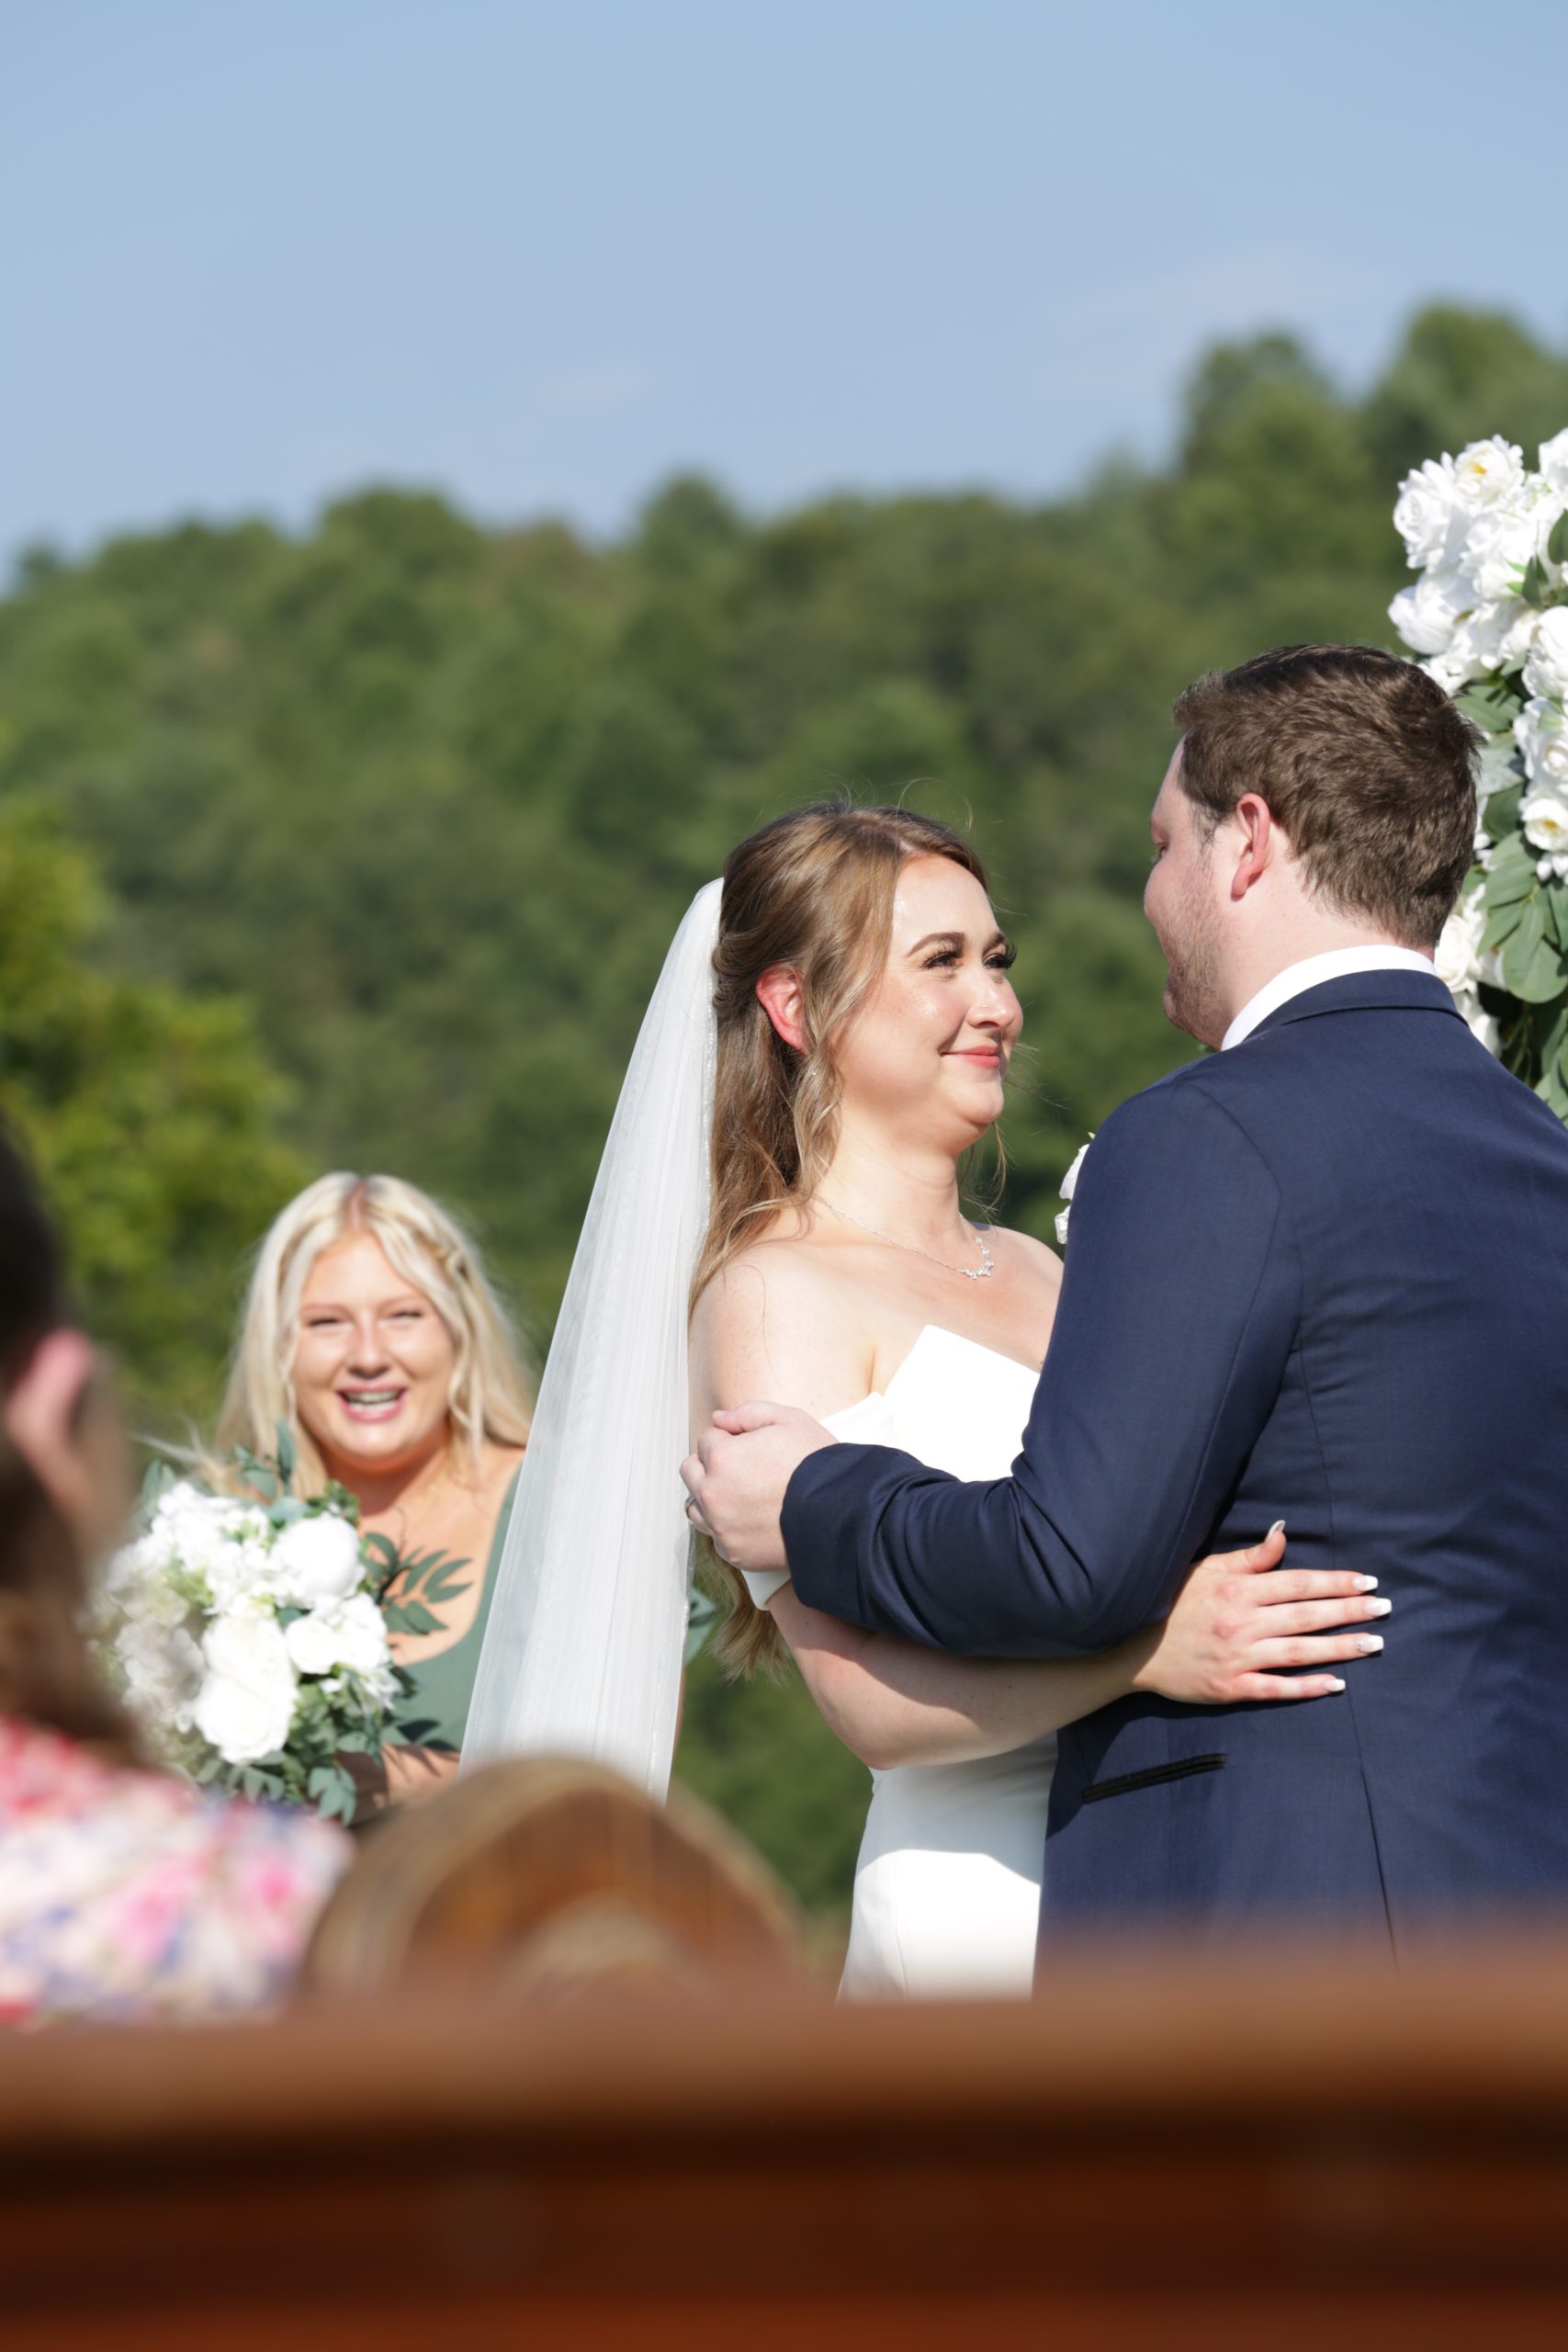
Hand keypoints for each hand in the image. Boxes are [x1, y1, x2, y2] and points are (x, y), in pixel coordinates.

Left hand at [681, 1401, 836, 1571]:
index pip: (706, 1439)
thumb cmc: (819, 1467)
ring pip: (695, 1507)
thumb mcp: (789, 1420)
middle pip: (690, 1471)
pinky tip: (750, 1519)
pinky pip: (715, 1536)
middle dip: (710, 1464)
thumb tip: (720, 1419)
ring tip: (741, 1494)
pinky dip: (726, 1527)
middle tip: (742, 1467)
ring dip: (710, 1496)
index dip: (729, 1439)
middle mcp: (713, 1494)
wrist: (843, 1515)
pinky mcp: (733, 1553)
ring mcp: (721, 1527)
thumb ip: (748, 1413)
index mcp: (722, 1457)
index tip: (750, 1447)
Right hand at [1129, 1523, 1389, 1704]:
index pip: (1298, 1584)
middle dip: (1349, 1611)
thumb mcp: (1207, 1569)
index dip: (1335, 1582)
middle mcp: (1243, 1623)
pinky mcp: (1231, 1688)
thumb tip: (1284, 1532)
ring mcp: (1238, 1658)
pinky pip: (1276, 1688)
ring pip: (1299, 1652)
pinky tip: (1337, 1684)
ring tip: (1374, 1644)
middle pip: (1307, 1616)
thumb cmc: (1173, 1603)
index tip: (1368, 1582)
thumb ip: (1250, 1557)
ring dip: (1340, 1648)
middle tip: (1385, 1609)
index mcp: (1238, 1591)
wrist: (1133, 1648)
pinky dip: (1307, 1687)